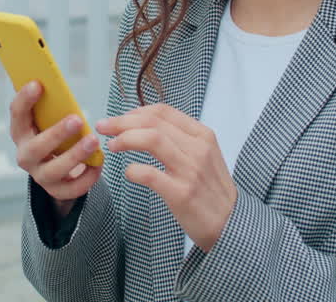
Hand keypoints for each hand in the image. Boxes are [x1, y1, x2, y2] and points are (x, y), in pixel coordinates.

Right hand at [10, 81, 102, 216]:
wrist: (58, 168)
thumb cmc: (54, 134)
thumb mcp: (49, 120)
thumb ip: (51, 106)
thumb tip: (59, 85)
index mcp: (21, 132)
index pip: (17, 115)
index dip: (24, 99)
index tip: (38, 84)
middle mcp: (26, 155)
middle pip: (36, 147)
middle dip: (57, 133)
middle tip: (77, 119)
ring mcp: (40, 175)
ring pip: (54, 170)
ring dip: (75, 155)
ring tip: (93, 141)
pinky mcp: (56, 190)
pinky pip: (72, 189)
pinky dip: (88, 176)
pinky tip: (98, 162)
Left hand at [95, 104, 236, 252]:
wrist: (231, 223)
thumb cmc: (211, 189)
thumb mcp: (204, 155)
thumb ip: (181, 139)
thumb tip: (144, 125)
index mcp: (202, 135)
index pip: (163, 112)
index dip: (135, 112)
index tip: (120, 119)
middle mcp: (198, 149)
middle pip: (153, 122)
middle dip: (122, 122)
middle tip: (103, 127)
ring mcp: (190, 170)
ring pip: (152, 140)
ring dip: (125, 139)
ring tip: (112, 146)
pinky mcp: (182, 193)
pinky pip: (150, 174)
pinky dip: (133, 170)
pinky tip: (128, 173)